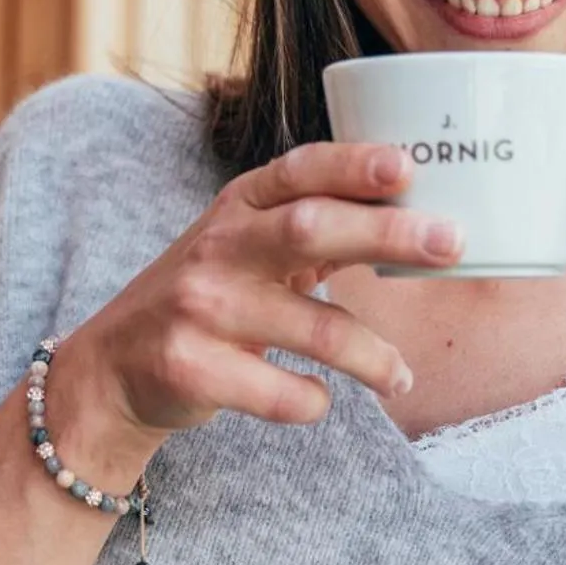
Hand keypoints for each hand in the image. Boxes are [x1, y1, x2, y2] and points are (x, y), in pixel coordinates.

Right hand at [60, 142, 462, 449]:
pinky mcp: (193, 367)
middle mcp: (218, 247)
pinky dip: (314, 401)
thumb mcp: (245, 245)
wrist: (112, 368)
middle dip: (387, 233)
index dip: (353, 164)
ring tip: (402, 376)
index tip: (407, 166)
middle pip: (311, 229)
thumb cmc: (206, 298)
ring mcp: (201, 307)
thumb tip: (416, 216)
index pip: (299, 170)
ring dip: (373, 356)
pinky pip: (283, 392)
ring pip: (314, 327)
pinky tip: (319, 399)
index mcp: (238, 207)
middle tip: (453, 244)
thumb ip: (312, 225)